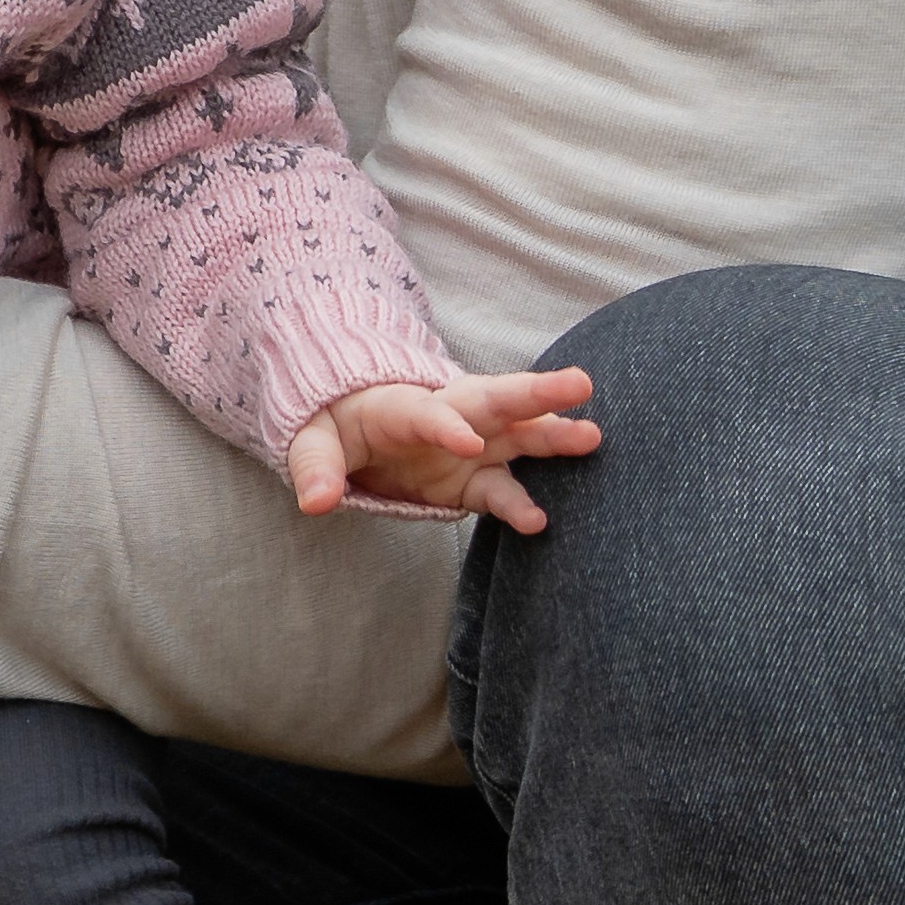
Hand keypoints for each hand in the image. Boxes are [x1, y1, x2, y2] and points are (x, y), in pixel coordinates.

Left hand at [287, 364, 601, 533]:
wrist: (354, 430)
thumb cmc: (335, 428)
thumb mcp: (311, 441)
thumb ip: (316, 468)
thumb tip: (317, 502)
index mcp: (403, 404)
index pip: (427, 411)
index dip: (445, 425)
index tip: (468, 443)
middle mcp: (449, 417)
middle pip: (496, 400)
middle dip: (536, 392)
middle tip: (581, 383)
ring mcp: (470, 446)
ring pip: (518, 435)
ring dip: (553, 435)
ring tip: (593, 436)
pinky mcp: (474, 479)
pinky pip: (502, 489)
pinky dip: (521, 503)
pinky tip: (543, 521)